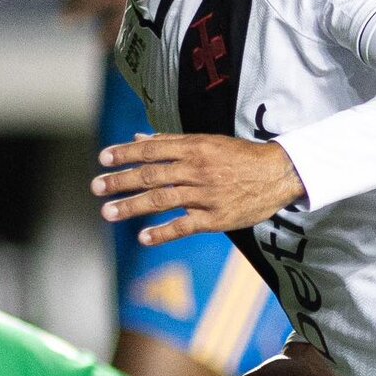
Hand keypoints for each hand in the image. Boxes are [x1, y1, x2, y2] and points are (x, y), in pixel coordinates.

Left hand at [92, 133, 305, 244]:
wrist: (278, 174)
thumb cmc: (239, 156)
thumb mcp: (207, 142)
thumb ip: (171, 142)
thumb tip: (139, 139)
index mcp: (194, 147)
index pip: (152, 149)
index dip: (126, 154)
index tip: (103, 158)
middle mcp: (197, 169)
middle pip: (151, 175)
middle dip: (121, 181)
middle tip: (96, 187)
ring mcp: (206, 195)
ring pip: (162, 200)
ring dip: (132, 206)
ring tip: (108, 212)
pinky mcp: (216, 218)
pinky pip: (184, 226)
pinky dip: (162, 232)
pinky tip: (143, 237)